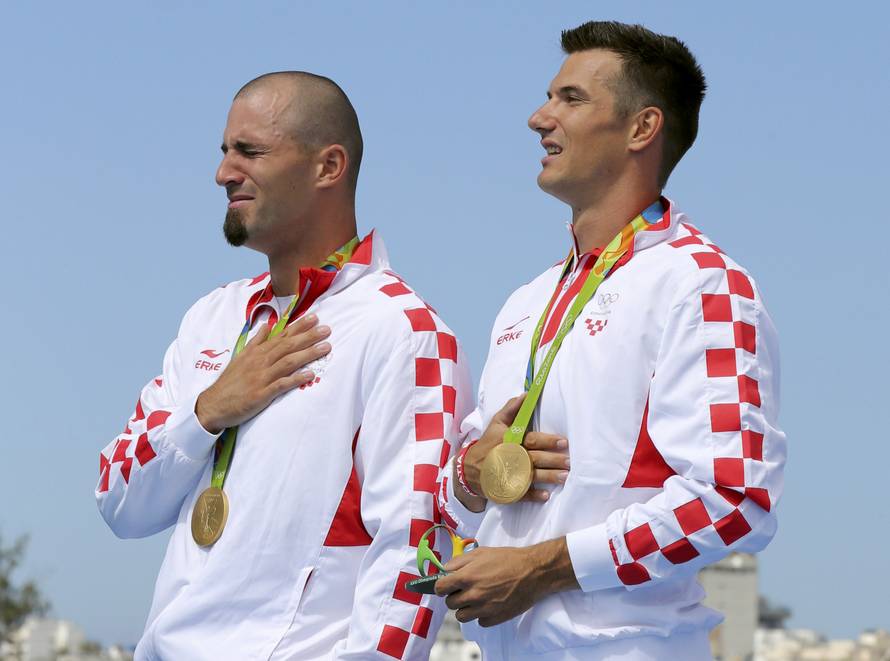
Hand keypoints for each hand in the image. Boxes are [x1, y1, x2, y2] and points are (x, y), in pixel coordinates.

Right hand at [195, 314, 330, 432]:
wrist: (214, 404)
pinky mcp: (261, 394)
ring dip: (308, 354)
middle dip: (309, 336)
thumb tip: (268, 325)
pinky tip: (310, 374)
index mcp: (257, 352)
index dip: (299, 327)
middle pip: (288, 346)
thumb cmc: (230, 381)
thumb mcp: (241, 357)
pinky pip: (281, 384)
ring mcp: (261, 377)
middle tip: (327, 329)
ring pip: (288, 362)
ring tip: (326, 348)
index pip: (281, 336)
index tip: (315, 318)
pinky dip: (296, 379)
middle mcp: (260, 361)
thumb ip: (257, 341)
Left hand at [434, 538, 577, 626]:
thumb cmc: (508, 559)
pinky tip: (489, 603)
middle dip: (454, 596)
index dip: (441, 586)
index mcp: (467, 576)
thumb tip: (445, 570)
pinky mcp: (494, 618)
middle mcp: (473, 594)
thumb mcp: (481, 552)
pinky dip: (482, 615)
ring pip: (461, 616)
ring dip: (465, 608)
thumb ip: (459, 561)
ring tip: (476, 598)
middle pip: (450, 603)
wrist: (533, 572)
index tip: (445, 585)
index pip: (440, 588)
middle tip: (464, 589)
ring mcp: (483, 608)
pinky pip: (479, 622)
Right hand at [455, 395, 569, 510]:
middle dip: (553, 460)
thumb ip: (512, 409)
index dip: (548, 441)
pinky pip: (522, 494)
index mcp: (511, 441)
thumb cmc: (487, 443)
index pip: (532, 440)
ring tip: (565, 477)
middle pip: (536, 459)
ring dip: (549, 477)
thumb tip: (527, 395)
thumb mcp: (496, 423)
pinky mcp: (508, 489)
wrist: (469, 468)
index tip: (563, 442)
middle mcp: (513, 458)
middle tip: (569, 462)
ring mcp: (510, 475)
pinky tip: (546, 496)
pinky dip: (534, 496)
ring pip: (533, 476)